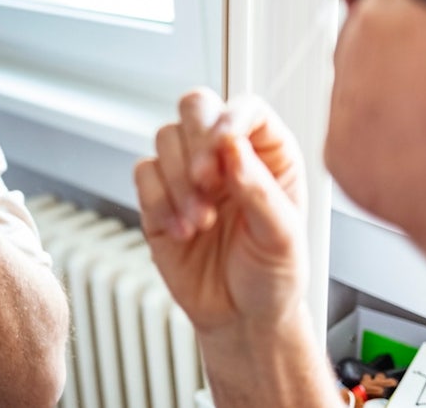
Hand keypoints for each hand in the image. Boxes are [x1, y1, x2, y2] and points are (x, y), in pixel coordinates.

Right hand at [134, 89, 307, 333]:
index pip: (246, 109)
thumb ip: (259, 190)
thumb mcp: (282, 237)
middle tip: (204, 181)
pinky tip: (181, 230)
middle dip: (196, 143)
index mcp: (269, 154)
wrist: (239, 317)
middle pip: (196, 107)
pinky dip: (158, 201)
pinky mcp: (158, 196)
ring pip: (166, 138)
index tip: (222, 146)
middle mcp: (227, 154)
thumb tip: (233, 148)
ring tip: (200, 223)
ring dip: (178, 181)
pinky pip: (143, 173)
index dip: (230, 118)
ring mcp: (189, 172)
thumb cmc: (272, 276)